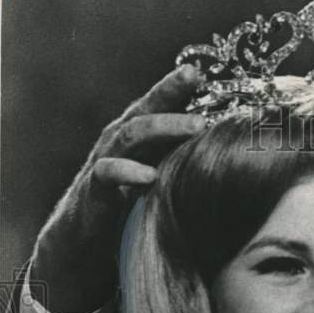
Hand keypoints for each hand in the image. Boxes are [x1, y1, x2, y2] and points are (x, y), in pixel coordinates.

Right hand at [32, 65, 206, 312]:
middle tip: (209, 99)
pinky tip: (151, 177)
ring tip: (196, 127)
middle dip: (174, 97)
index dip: (177, 85)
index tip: (201, 71)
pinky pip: (109, 173)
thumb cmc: (130, 206)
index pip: (159, 103)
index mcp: (138, 136)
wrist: (85, 241)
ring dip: (164, 127)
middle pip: (146, 109)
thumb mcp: (160, 178)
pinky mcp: (95, 189)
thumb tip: (228, 154)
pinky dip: (130, 172)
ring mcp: (106, 161)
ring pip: (130, 133)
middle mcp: (120, 140)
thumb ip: (182, 160)